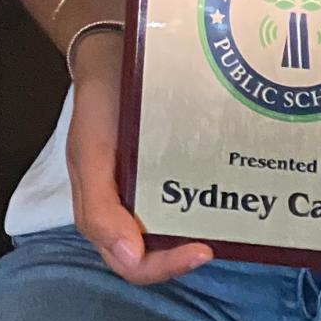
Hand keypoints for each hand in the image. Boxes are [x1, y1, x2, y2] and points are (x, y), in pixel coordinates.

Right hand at [66, 29, 213, 284]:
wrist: (113, 53)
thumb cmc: (98, 105)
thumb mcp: (89, 153)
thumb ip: (100, 206)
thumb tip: (130, 255)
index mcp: (104, 213)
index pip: (133, 263)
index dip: (165, 266)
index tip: (202, 250)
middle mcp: (128, 206)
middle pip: (156, 252)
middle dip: (184, 255)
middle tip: (220, 240)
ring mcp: (149, 186)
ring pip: (173, 226)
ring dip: (198, 231)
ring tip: (231, 221)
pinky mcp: (169, 164)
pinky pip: (186, 192)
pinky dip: (204, 199)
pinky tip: (228, 190)